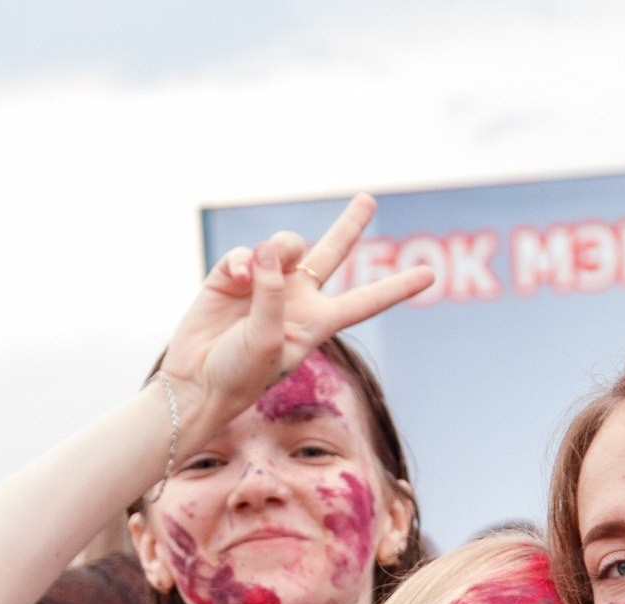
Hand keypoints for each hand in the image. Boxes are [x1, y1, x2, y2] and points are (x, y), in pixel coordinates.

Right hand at [158, 193, 434, 436]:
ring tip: (253, 275)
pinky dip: (242, 261)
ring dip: (276, 250)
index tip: (429, 276)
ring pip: (285, 244)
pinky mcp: (232, 277)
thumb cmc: (239, 374)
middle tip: (368, 199)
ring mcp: (265, 285)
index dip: (397, 287)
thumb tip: (269, 247)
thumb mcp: (267, 339)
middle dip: (349, 225)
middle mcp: (296, 299)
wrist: (195, 383)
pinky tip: (234, 278)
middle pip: (331, 254)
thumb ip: (273, 291)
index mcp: (317, 323)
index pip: (365, 301)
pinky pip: (247, 253)